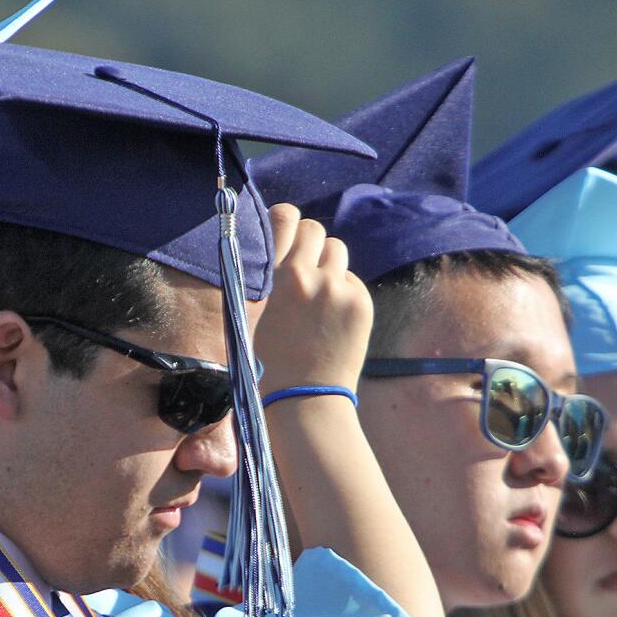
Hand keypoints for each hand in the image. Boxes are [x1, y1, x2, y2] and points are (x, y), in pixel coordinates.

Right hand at [254, 203, 373, 394]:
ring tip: (319, 294)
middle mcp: (310, 277)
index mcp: (278, 278)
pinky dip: (343, 291)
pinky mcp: (361, 303)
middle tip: (304, 267)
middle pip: (315, 231)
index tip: (287, 226)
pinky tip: (332, 318)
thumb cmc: (270, 363)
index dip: (287, 219)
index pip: (286, 217)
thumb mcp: (255, 314)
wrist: (305, 399)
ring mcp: (339, 290)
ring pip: (337, 251)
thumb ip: (268, 278)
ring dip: (328, 264)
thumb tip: (280, 249)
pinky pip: (351, 280)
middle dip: (309, 244)